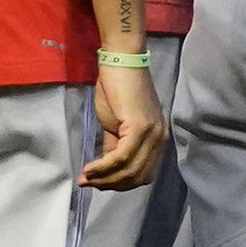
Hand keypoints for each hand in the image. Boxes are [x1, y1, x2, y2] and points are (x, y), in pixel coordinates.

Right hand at [81, 58, 165, 189]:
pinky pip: (121, 157)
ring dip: (105, 179)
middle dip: (111, 184)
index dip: (120, 184)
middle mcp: (160, 139)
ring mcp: (152, 134)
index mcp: (157, 139)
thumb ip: (114, 147)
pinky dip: (104, 167)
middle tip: (88, 183)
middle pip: (138, 176)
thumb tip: (106, 168)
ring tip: (86, 178)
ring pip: (129, 170)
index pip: (143, 174)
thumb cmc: (117, 88)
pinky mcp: (140, 128)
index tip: (97, 184)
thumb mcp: (116, 125)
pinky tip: (90, 168)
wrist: (120, 61)